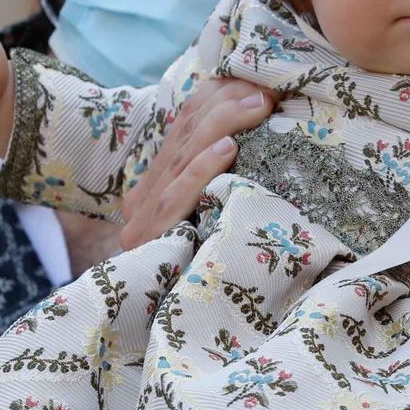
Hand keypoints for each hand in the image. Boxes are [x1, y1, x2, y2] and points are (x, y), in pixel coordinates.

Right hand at [119, 78, 277, 247]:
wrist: (164, 327)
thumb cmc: (201, 259)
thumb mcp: (209, 211)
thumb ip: (217, 178)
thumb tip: (255, 133)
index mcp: (154, 188)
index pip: (184, 130)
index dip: (217, 99)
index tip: (257, 82)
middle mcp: (143, 199)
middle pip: (185, 139)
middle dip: (227, 106)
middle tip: (267, 90)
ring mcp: (141, 218)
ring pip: (183, 159)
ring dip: (223, 125)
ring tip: (258, 106)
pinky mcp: (150, 236)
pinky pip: (176, 196)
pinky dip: (203, 168)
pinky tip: (228, 148)